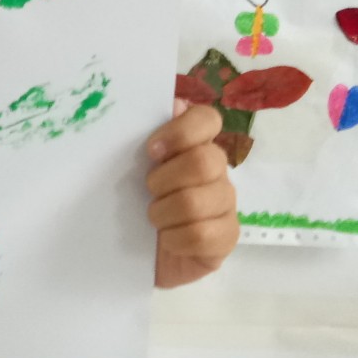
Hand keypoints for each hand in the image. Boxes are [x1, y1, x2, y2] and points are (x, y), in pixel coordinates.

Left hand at [145, 101, 237, 288]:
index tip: (150, 150)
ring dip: (164, 212)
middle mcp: (216, 171)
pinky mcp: (227, 237)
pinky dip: (175, 239)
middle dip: (165, 179)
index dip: (181, 131)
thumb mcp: (131, 168)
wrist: (136, 254)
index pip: (207, 119)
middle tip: (148, 192)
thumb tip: (173, 103)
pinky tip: (167, 241)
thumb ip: (146, 134)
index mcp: (194, 146)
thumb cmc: (134, 205)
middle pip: (204, 161)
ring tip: (154, 220)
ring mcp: (226, 204)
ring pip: (199, 200)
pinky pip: (202, 234)